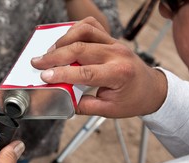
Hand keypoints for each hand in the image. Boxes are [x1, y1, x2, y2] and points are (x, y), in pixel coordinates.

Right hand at [31, 17, 166, 117]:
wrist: (151, 89)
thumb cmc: (132, 100)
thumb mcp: (108, 110)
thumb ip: (84, 106)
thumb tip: (63, 98)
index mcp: (118, 74)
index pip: (85, 72)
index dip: (62, 74)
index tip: (44, 76)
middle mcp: (117, 54)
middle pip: (80, 48)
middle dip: (55, 55)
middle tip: (37, 62)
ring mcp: (115, 43)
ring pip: (85, 30)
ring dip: (64, 39)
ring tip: (50, 52)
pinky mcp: (111, 39)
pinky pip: (92, 26)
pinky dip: (75, 29)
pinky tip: (66, 40)